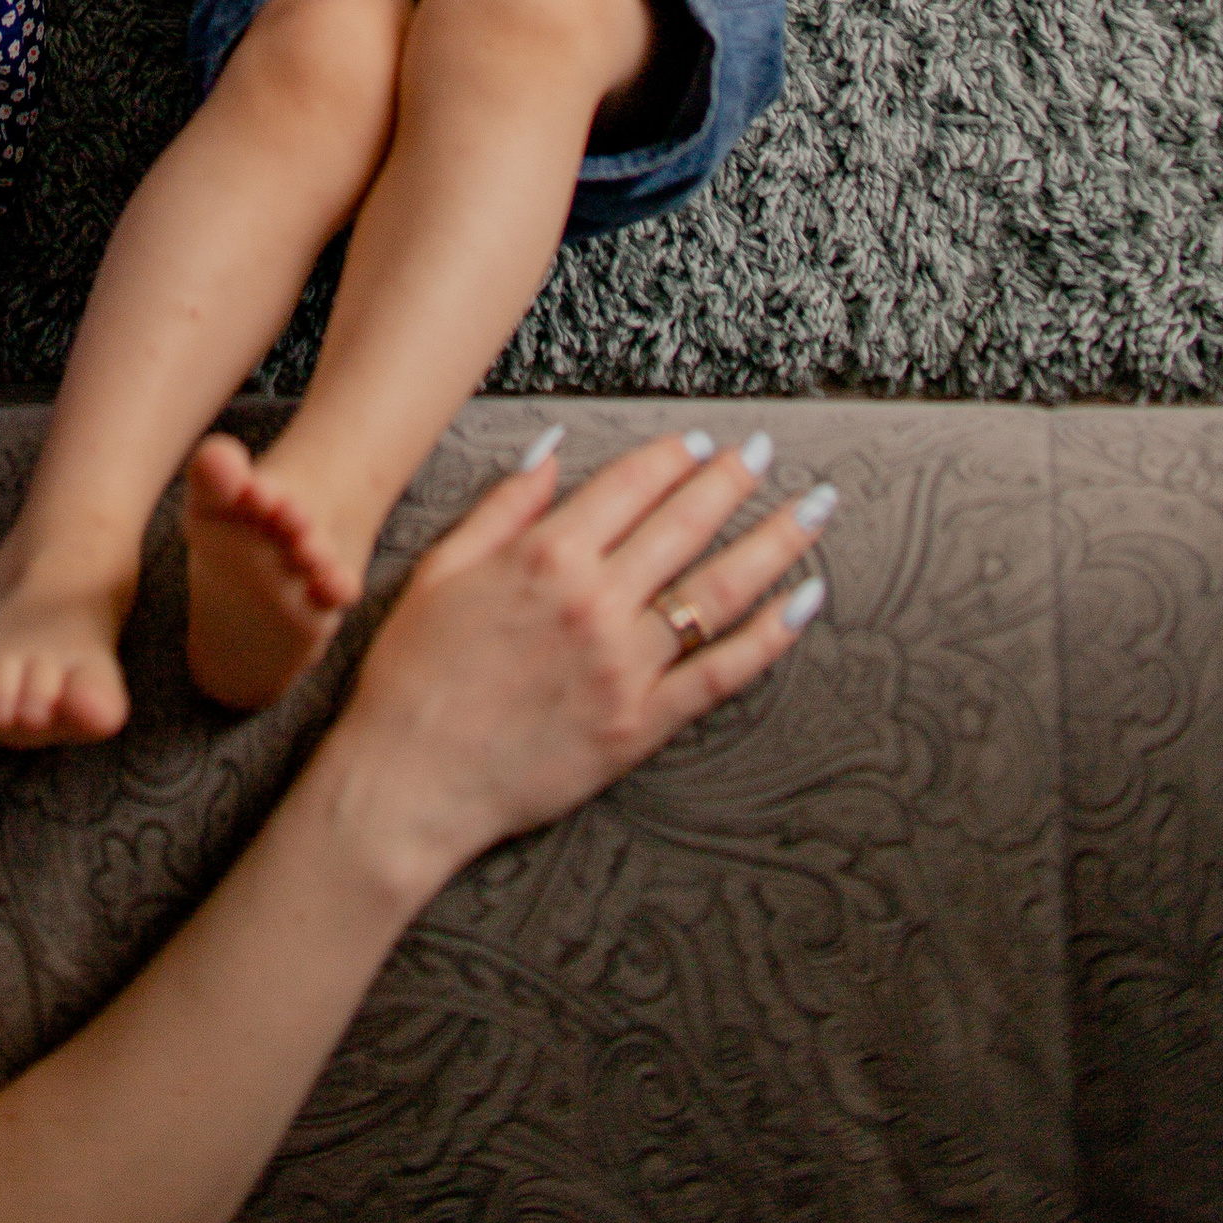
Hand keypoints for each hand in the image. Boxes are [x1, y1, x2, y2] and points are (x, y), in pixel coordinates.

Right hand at [332, 430, 828, 889]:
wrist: (410, 779)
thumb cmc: (415, 674)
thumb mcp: (443, 569)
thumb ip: (504, 507)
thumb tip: (553, 453)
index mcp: (545, 556)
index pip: (629, 487)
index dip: (671, 459)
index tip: (701, 443)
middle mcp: (595, 602)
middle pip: (684, 527)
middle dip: (733, 482)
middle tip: (767, 453)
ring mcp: (624, 665)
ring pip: (717, 591)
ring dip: (773, 543)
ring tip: (812, 511)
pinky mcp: (641, 724)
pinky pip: (720, 673)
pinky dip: (769, 637)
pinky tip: (802, 603)